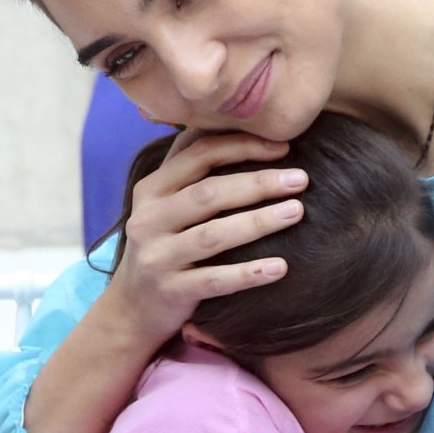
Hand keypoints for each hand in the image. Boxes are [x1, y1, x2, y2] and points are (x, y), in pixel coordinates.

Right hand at [107, 130, 307, 350]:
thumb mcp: (164, 203)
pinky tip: (280, 267)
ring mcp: (157, 257)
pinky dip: (248, 274)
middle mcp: (148, 219)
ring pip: (213, 235)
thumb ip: (191, 169)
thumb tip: (235, 124)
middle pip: (209, 193)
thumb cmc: (164, 245)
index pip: (197, 155)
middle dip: (258, 183)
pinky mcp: (170, 292)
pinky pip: (215, 281)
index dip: (241, 147)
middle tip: (300, 179)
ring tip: (296, 211)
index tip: (283, 147)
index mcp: (151, 189)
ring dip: (258, 222)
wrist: (132, 307)